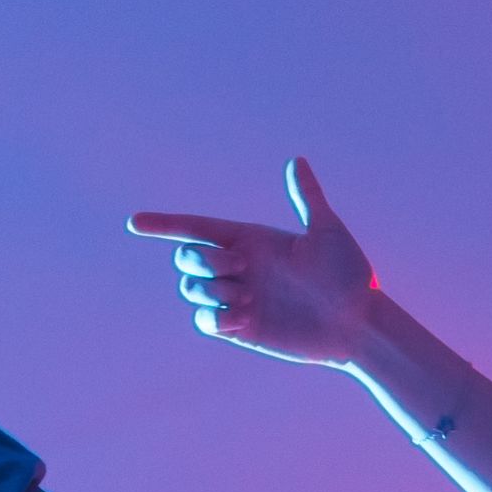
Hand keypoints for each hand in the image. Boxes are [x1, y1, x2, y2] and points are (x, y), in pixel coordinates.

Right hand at [123, 158, 382, 369]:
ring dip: (214, 290)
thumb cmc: (348, 275)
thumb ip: (307, 198)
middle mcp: (239, 267)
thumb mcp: (327, 231)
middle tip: (241, 268)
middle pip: (187, 257)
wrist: (356, 324)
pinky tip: (243, 318)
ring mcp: (237, 298)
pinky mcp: (240, 329)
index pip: (197, 228)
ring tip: (250, 299)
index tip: (135, 223)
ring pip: (193, 289)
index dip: (165, 225)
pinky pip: (206, 321)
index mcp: (251, 240)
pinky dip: (215, 318)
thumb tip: (296, 162)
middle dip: (202, 259)